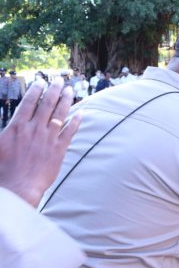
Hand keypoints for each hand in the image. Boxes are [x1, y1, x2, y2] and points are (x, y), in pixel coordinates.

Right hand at [0, 78, 81, 205]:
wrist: (18, 187)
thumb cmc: (2, 170)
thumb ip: (4, 133)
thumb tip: (9, 125)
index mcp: (17, 127)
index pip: (29, 103)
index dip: (36, 90)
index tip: (41, 81)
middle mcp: (34, 129)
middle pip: (47, 104)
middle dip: (53, 90)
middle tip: (59, 80)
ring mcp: (48, 138)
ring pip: (60, 114)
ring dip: (66, 100)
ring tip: (70, 90)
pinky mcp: (59, 149)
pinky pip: (70, 132)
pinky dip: (76, 121)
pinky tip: (81, 112)